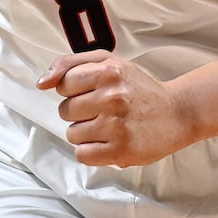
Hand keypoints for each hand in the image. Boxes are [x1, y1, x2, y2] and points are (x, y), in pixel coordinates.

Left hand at [36, 51, 192, 166]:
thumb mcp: (107, 62)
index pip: (63, 84)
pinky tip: (109, 141)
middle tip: (103, 109)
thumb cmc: (137, 87)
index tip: (93, 91)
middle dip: (80, 111)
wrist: (176, 113)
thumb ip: (69, 64)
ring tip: (108, 125)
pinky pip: (82, 155)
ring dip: (86, 132)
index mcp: (108, 71)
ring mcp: (117, 126)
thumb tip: (42, 83)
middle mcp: (113, 97)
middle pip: (65, 111)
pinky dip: (92, 151)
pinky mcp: (121, 151)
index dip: (74, 89)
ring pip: (72, 134)